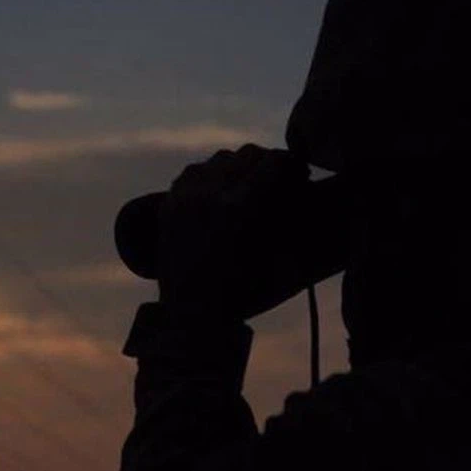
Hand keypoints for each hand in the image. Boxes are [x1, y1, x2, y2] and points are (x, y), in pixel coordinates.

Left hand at [157, 144, 311, 323]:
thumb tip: (298, 184)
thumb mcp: (270, 250)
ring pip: (219, 159)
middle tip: (279, 178)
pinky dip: (210, 175)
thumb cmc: (241, 291)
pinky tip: (219, 190)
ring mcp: (185, 197)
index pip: (273, 162)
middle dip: (268, 162)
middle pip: (247, 154)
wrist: (191, 316)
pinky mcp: (169, 204)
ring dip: (239, 166)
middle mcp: (210, 194)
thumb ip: (282, 212)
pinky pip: (193, 172)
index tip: (300, 173)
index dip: (292, 164)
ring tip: (248, 184)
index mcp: (238, 207)